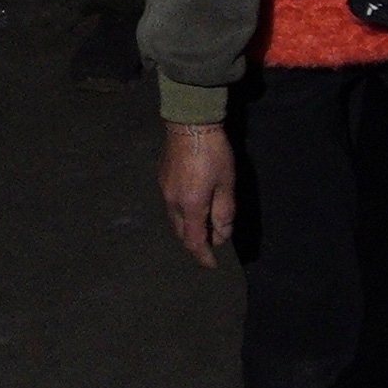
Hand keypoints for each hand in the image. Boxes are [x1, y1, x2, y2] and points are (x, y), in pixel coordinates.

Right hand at [157, 120, 235, 267]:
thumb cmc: (213, 153)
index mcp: (190, 206)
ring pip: (173, 219)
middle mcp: (172, 202)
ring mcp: (164, 190)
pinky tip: (191, 206)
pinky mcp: (161, 178)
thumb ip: (224, 212)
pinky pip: (170, 204)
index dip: (203, 256)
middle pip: (180, 233)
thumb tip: (221, 236)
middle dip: (194, 243)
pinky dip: (181, 213)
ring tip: (202, 227)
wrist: (189, 122)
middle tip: (209, 246)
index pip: (194, 241)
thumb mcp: (226, 183)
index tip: (212, 264)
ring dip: (187, 227)